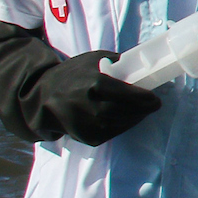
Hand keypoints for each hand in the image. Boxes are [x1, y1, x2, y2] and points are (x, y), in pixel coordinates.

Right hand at [43, 50, 164, 145]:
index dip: (144, 98)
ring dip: (134, 118)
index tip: (155, 98)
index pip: (127, 94)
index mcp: (95, 84)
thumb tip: (141, 68)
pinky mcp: (86, 137)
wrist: (42, 97)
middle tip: (153, 105)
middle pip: (126, 111)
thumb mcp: (93, 60)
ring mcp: (88, 124)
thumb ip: (116, 63)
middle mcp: (91, 106)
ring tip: (141, 111)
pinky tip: (125, 118)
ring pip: (120, 124)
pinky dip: (121, 126)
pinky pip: (111, 133)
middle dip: (143, 110)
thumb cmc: (72, 75)